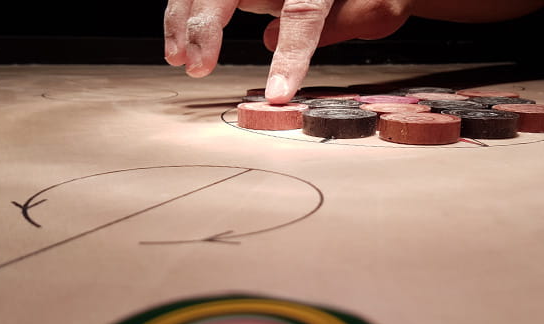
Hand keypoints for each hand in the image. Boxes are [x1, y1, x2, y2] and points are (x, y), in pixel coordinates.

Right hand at [164, 0, 414, 102]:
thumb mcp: (365, 3)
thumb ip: (346, 22)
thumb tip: (293, 67)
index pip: (301, 14)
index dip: (288, 55)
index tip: (278, 95)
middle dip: (204, 28)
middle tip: (198, 67)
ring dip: (182, 22)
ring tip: (178, 58)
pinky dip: (184, 15)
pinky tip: (180, 45)